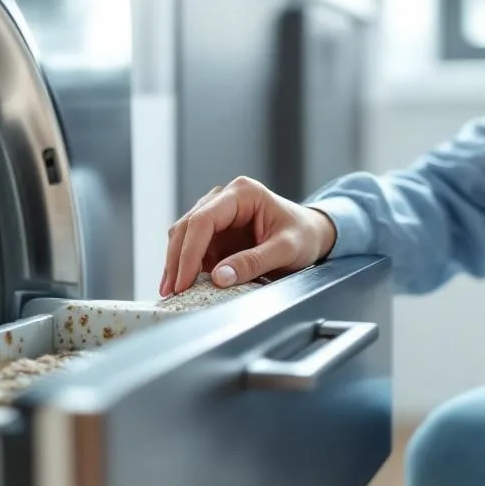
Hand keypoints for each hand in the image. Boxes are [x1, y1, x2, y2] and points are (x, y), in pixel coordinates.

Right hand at [160, 176, 336, 295]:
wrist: (312, 234)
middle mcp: (224, 198)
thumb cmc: (304, 235)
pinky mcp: (215, 232)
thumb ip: (254, 262)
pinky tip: (182, 285)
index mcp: (242, 193)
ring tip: (172, 292)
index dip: (189, 252)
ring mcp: (217, 215)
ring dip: (176, 264)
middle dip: (176, 261)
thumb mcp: (286, 250)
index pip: (203, 220)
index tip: (184, 280)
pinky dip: (185, 266)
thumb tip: (220, 277)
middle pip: (186, 227)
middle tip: (172, 291)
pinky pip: (192, 248)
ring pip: (183, 236)